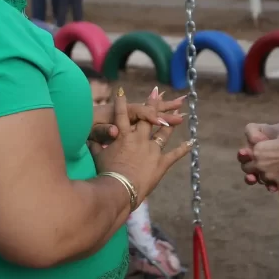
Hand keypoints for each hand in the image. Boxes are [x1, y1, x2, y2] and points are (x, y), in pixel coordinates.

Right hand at [92, 87, 193, 204]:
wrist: (121, 188)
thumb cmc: (107, 172)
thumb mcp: (98, 156)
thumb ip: (95, 145)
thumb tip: (86, 138)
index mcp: (123, 136)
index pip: (121, 115)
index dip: (121, 102)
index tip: (122, 91)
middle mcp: (139, 138)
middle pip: (147, 118)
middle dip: (153, 104)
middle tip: (157, 93)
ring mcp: (152, 149)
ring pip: (163, 133)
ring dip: (171, 123)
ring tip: (179, 114)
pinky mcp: (161, 163)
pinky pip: (175, 154)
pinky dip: (183, 148)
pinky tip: (191, 142)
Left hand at [239, 130, 278, 189]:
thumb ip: (265, 142)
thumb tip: (259, 143)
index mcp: (258, 150)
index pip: (244, 155)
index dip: (248, 153)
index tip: (254, 151)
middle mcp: (260, 165)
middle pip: (247, 169)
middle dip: (252, 166)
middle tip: (261, 162)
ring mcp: (269, 176)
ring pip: (259, 178)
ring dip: (262, 174)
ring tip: (271, 170)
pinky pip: (271, 184)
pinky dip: (272, 182)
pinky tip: (278, 177)